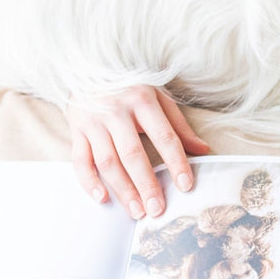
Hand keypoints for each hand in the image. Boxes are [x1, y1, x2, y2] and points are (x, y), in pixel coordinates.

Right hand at [65, 86, 209, 218]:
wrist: (87, 66)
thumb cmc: (129, 86)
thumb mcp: (158, 97)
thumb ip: (179, 125)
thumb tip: (203, 150)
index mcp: (142, 100)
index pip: (164, 136)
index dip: (176, 162)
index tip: (186, 185)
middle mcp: (116, 110)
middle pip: (133, 154)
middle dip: (147, 185)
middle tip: (157, 209)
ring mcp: (93, 120)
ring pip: (107, 161)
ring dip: (122, 190)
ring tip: (136, 212)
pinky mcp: (75, 129)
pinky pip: (80, 160)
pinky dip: (89, 181)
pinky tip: (102, 198)